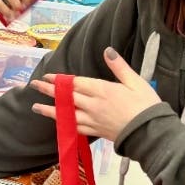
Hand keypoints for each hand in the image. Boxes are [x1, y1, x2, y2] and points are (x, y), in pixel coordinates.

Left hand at [28, 47, 160, 141]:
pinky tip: (58, 123)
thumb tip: (107, 51)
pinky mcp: (96, 132)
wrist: (151, 133)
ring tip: (36, 107)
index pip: (75, 83)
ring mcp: (93, 120)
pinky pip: (76, 128)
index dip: (60, 79)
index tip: (47, 75)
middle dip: (49, 91)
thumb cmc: (146, 105)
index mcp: (102, 90)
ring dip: (50, 110)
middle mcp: (93, 105)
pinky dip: (65, 124)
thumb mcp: (135, 81)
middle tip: (33, 85)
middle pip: (67, 97)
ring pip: (67, 114)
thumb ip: (119, 67)